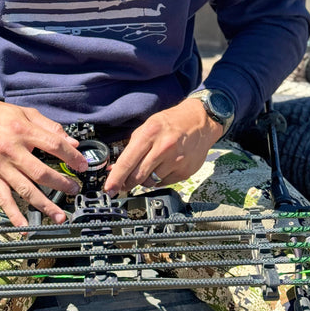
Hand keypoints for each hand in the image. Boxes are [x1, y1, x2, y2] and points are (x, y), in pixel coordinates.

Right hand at [0, 98, 87, 226]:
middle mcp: (12, 150)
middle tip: (74, 189)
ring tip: (59, 215)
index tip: (82, 165)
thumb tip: (72, 142)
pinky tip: (24, 227)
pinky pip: (3, 198)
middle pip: (41, 172)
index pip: (54, 145)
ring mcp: (1, 166)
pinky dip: (13, 215)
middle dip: (61, 183)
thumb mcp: (26, 113)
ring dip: (43, 204)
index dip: (71, 156)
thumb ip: (50, 127)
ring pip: (25, 189)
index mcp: (23, 131)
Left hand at [103, 98, 222, 193]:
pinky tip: (164, 166)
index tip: (108, 189)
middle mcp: (164, 148)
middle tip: (124, 183)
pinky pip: (164, 183)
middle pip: (138, 176)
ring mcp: (176, 161)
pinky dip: (159, 179)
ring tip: (151, 166)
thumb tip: (116, 168)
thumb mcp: (148, 126)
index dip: (116, 178)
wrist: (200, 120)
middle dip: (127, 182)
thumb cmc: (171, 122)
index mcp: (150, 133)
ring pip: (150, 182)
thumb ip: (131, 147)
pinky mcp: (185, 172)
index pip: (128, 161)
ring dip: (145, 179)